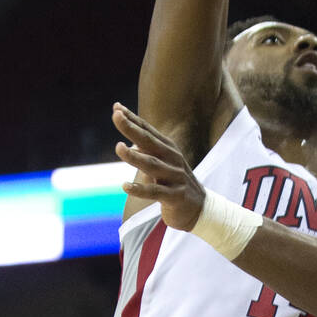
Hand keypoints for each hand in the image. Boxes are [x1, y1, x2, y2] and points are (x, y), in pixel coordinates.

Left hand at [112, 102, 204, 230]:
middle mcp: (173, 159)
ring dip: (134, 156)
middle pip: (149, 141)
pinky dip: (140, 189)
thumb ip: (148, 154)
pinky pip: (155, 192)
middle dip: (131, 128)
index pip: (148, 130)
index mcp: (169, 150)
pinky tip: (125, 186)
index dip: (132, 118)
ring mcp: (175, 177)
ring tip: (118, 147)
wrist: (201, 209)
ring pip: (151, 164)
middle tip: (116, 116)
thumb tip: (128, 144)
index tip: (116, 107)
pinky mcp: (175, 196)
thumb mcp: (164, 165)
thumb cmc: (176, 184)